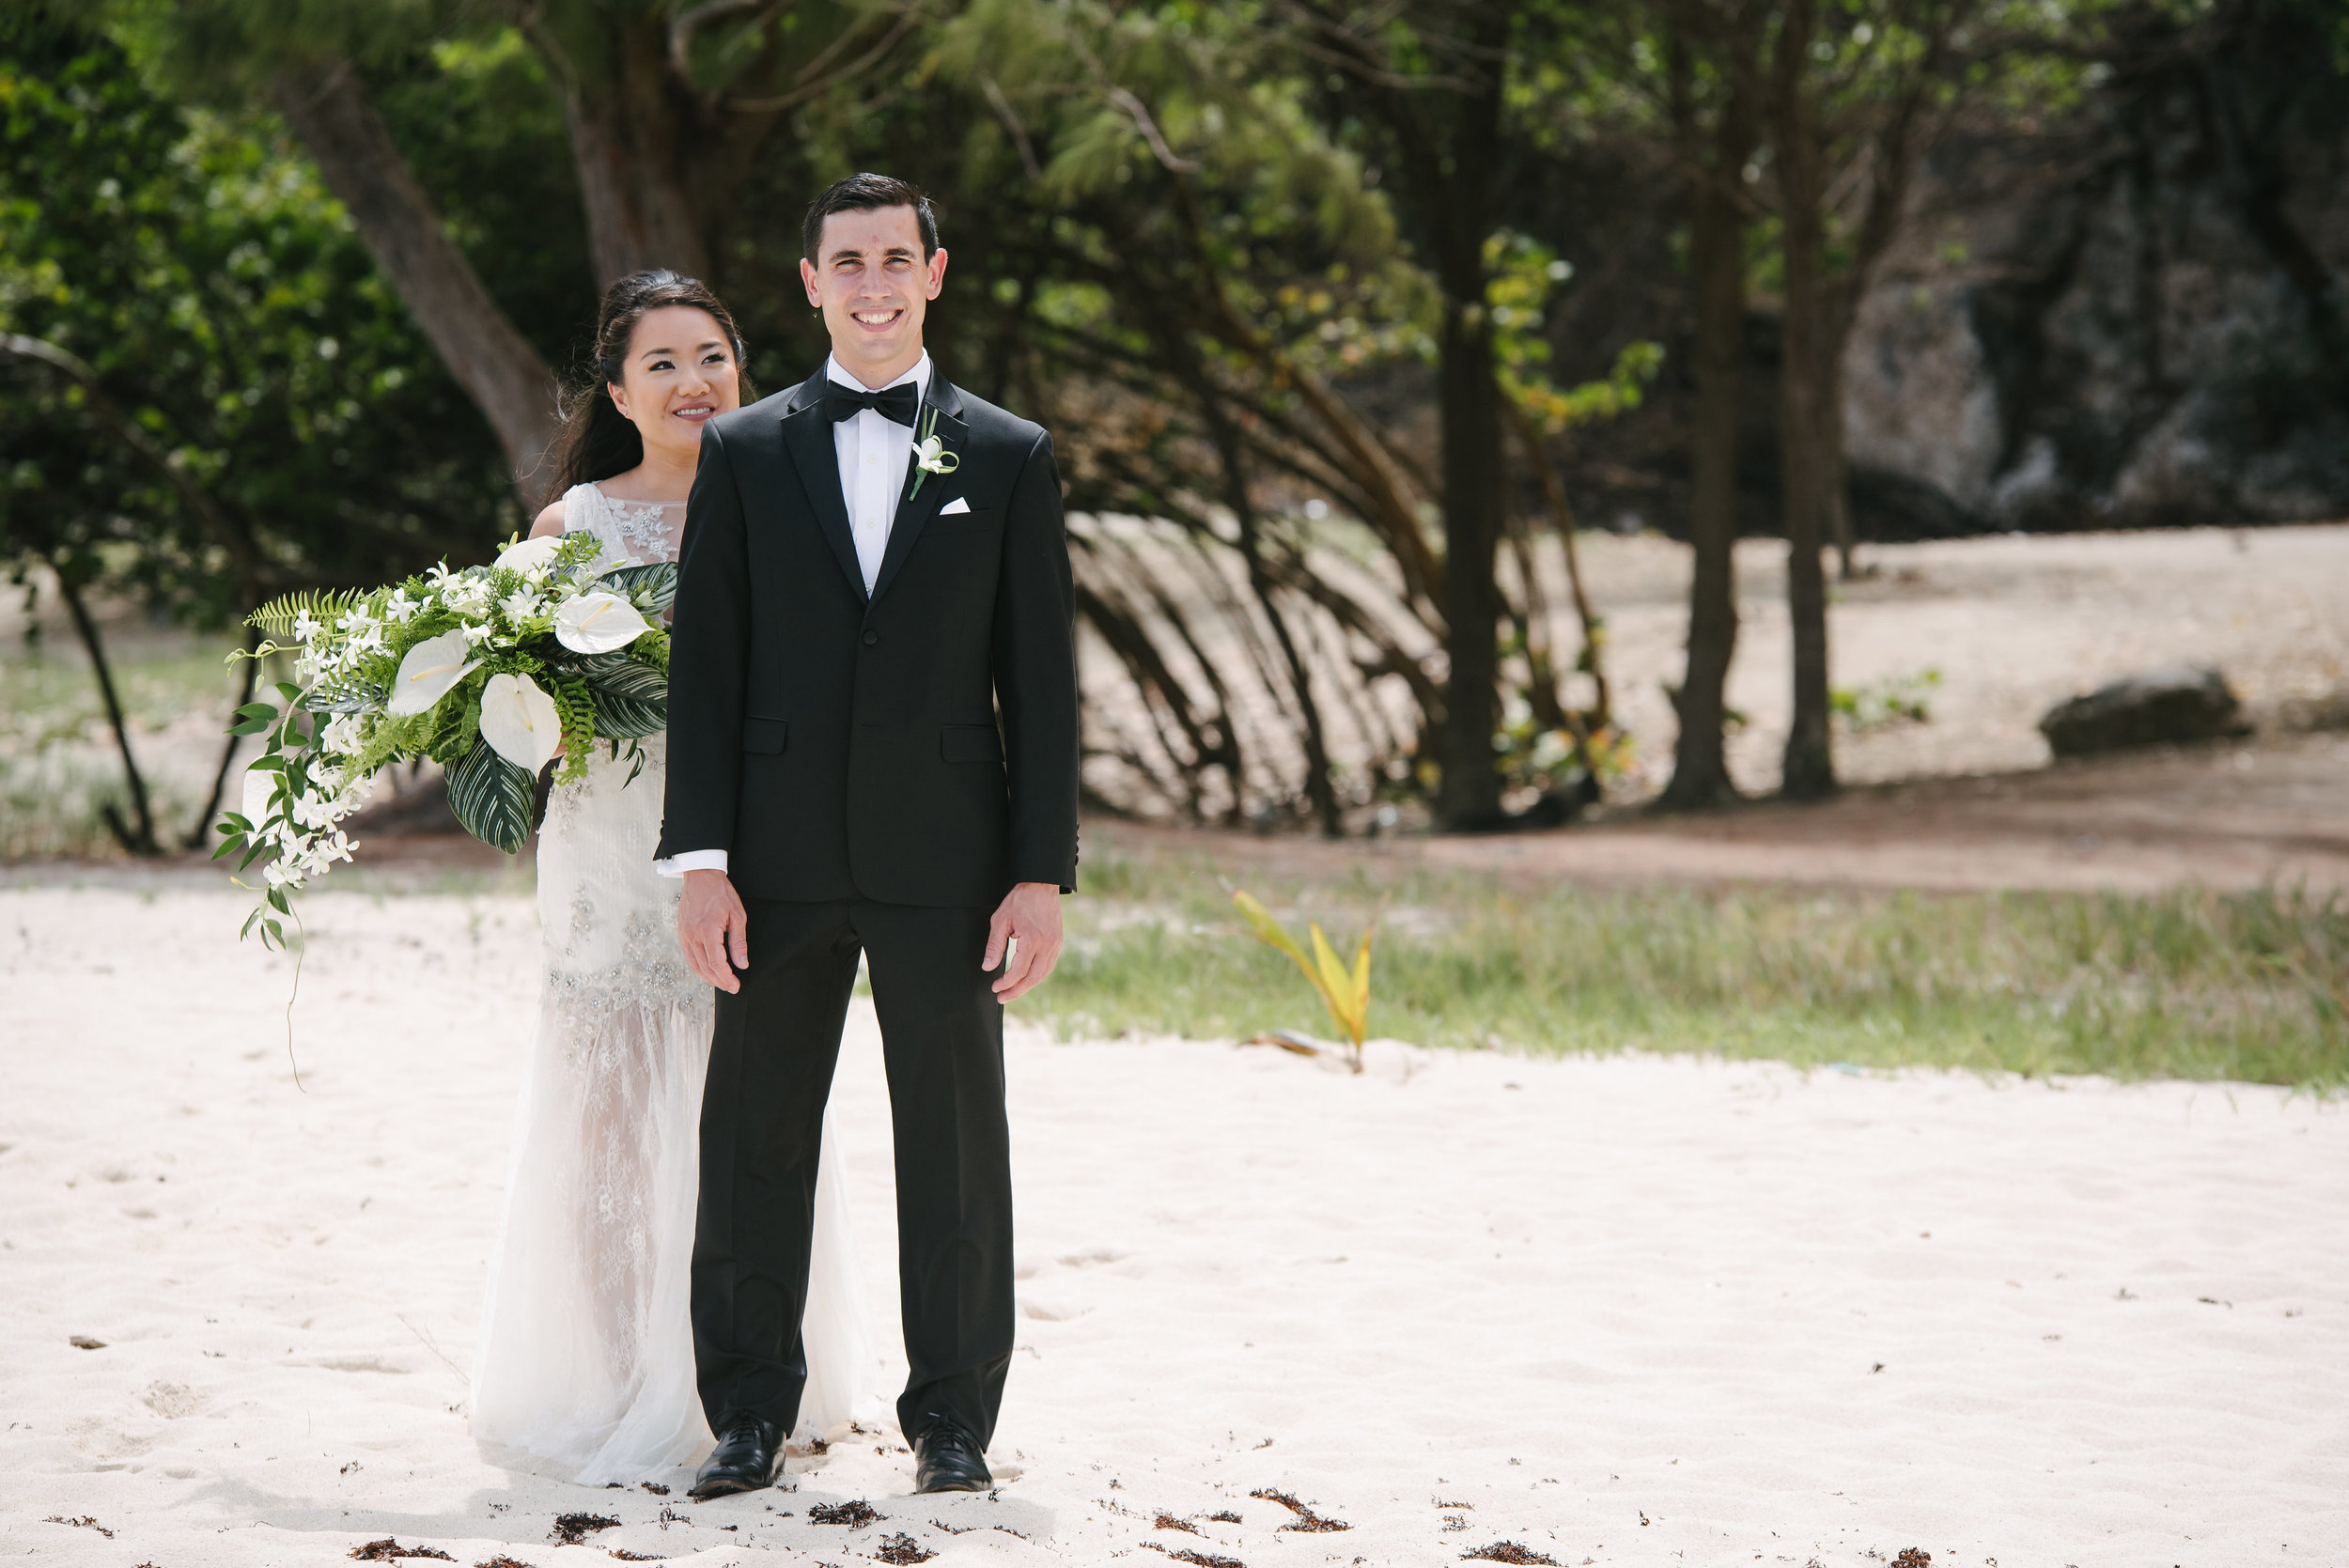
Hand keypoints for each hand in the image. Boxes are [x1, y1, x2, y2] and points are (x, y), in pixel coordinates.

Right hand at [678, 868, 748, 992]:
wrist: (700, 876)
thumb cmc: (721, 893)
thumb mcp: (737, 915)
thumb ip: (739, 942)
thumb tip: (741, 964)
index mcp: (707, 931)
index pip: (717, 964)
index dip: (727, 978)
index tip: (736, 986)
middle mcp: (692, 935)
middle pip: (705, 968)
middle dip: (719, 981)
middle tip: (732, 988)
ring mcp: (684, 935)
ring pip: (695, 965)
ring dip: (708, 978)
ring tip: (722, 983)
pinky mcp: (682, 933)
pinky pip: (689, 957)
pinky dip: (699, 968)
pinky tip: (709, 971)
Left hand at [983, 881, 1063, 1003]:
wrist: (1041, 885)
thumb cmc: (1019, 900)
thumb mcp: (1000, 920)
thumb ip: (994, 946)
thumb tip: (987, 967)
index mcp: (1032, 940)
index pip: (1018, 971)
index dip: (1005, 983)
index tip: (994, 988)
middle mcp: (1047, 945)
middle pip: (1032, 978)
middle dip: (1016, 991)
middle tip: (1001, 997)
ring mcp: (1055, 945)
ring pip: (1042, 974)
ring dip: (1027, 986)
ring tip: (1012, 991)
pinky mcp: (1058, 943)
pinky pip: (1048, 966)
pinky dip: (1036, 976)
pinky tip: (1026, 978)